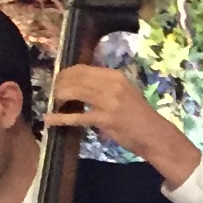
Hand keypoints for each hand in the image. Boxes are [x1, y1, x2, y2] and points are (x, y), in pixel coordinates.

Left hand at [44, 61, 200, 185]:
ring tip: (52, 103)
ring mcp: (108, 101)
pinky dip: (59, 118)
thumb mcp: (124, 92)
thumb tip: (80, 83)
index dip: (65, 73)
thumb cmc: (138, 115)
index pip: (82, 68)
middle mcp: (111, 84)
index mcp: (114, 76)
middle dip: (58, 84)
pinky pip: (76, 117)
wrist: (154, 134)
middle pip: (75, 78)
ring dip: (58, 97)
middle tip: (52, 93)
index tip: (57, 80)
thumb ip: (104, 86)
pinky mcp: (104, 119)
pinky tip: (49, 120)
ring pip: (73, 92)